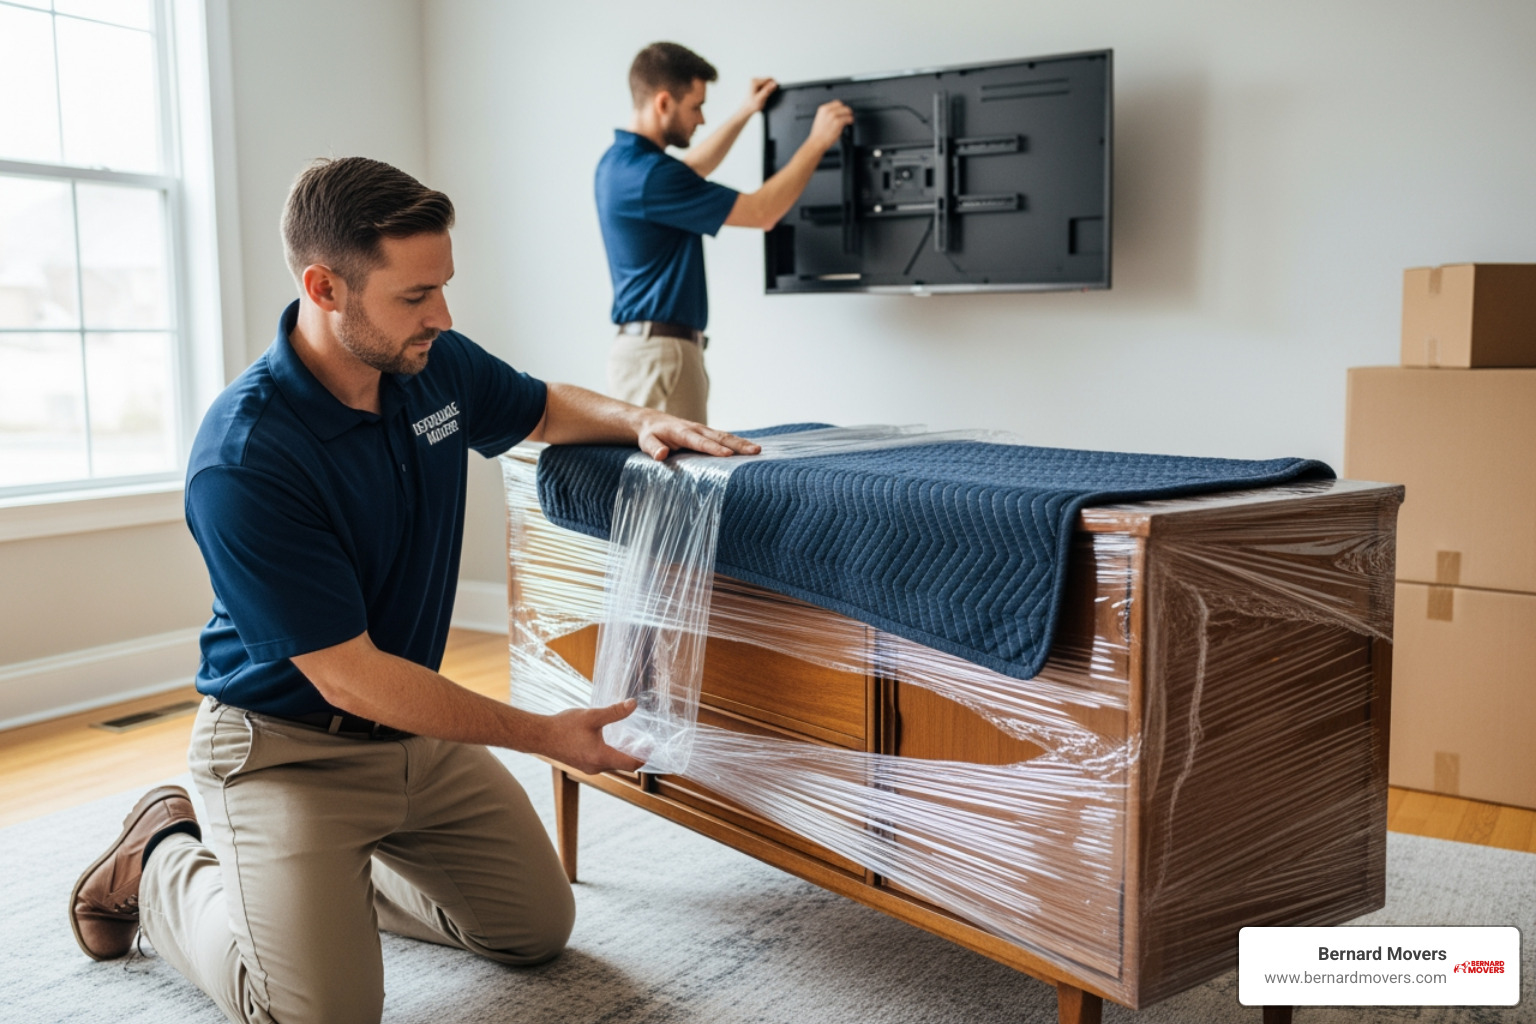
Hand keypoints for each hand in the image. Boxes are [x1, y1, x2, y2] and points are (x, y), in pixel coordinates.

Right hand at [544, 700, 646, 773]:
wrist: (540, 736)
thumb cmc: (564, 726)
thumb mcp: (592, 716)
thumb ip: (614, 712)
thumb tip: (633, 705)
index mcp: (601, 757)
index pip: (632, 764)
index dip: (645, 756)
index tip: (652, 746)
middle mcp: (597, 766)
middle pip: (624, 765)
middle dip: (635, 753)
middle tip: (644, 740)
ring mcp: (588, 767)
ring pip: (613, 763)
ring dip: (622, 753)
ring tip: (629, 738)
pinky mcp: (582, 764)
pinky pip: (602, 762)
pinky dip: (611, 753)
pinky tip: (610, 740)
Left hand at [636, 412, 762, 461]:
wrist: (652, 421)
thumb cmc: (650, 435)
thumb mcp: (647, 442)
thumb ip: (654, 449)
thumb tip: (661, 455)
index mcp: (683, 432)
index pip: (700, 442)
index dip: (714, 448)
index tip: (728, 455)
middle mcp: (697, 429)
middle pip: (720, 437)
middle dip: (738, 445)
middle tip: (755, 451)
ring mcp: (703, 430)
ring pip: (725, 436)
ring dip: (742, 443)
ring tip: (758, 451)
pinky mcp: (707, 434)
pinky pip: (724, 437)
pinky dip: (737, 443)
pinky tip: (749, 450)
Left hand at [739, 77, 777, 115]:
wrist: (746, 109)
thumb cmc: (752, 105)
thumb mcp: (761, 98)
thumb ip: (768, 90)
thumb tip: (774, 84)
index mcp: (755, 81)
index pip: (769, 79)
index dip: (774, 85)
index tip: (773, 92)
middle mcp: (754, 79)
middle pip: (768, 81)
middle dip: (770, 88)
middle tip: (766, 96)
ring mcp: (755, 82)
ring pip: (767, 83)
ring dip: (767, 90)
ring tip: (763, 96)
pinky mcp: (756, 84)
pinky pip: (764, 86)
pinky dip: (765, 91)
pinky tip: (762, 96)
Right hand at [807, 100, 854, 150]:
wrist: (817, 141)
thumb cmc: (818, 134)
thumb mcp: (820, 119)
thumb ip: (828, 114)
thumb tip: (837, 112)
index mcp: (823, 109)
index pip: (836, 103)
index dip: (841, 107)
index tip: (843, 110)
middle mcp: (828, 111)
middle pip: (842, 105)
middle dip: (846, 110)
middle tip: (848, 114)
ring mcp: (833, 116)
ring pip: (846, 111)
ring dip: (849, 115)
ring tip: (850, 118)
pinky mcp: (838, 122)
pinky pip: (848, 118)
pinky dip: (850, 120)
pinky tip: (850, 122)